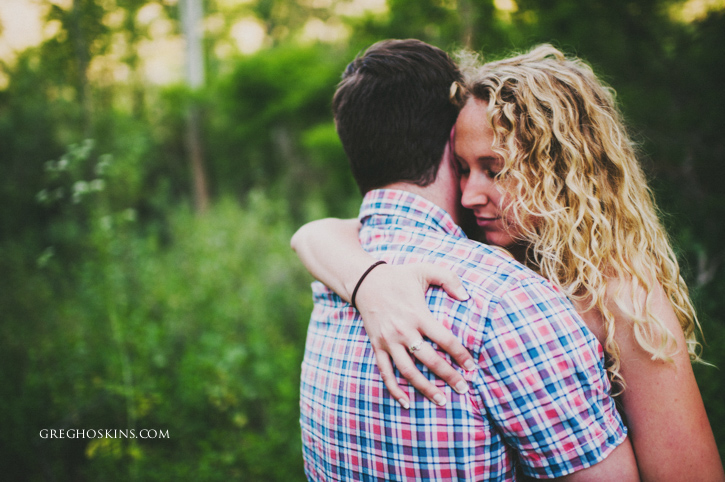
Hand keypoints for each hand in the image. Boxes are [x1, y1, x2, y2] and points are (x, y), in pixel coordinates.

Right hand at [353, 263, 474, 407]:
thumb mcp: (425, 270)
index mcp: (418, 314)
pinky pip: (385, 372)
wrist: (365, 281)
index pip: (444, 339)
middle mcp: (404, 331)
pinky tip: (406, 403)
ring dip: (425, 388)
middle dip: (448, 376)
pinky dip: (394, 389)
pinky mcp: (377, 346)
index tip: (472, 367)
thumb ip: (449, 278)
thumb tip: (466, 297)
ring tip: (441, 401)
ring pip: (408, 371)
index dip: (460, 354)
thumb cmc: (399, 276)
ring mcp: (389, 341)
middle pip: (429, 360)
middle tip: (463, 388)